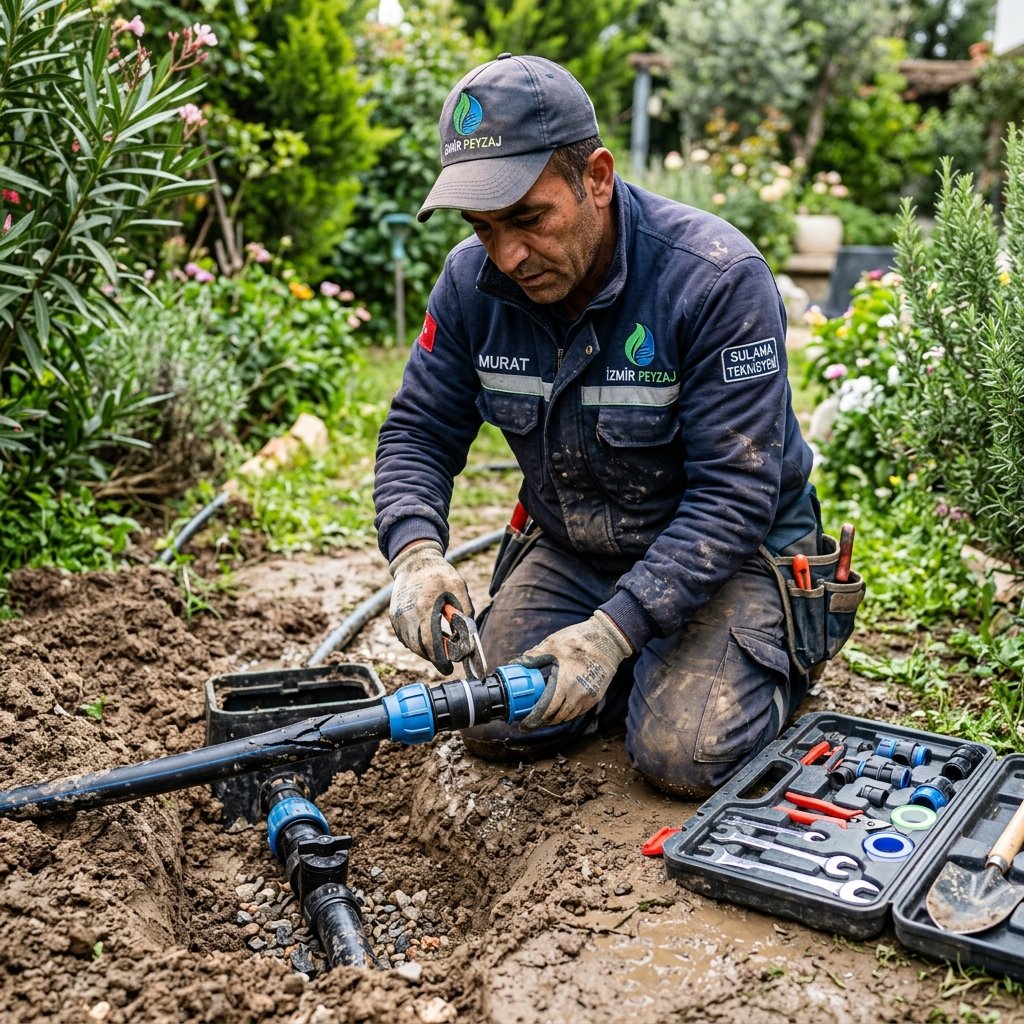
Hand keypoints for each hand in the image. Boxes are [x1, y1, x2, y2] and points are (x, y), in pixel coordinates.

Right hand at [389, 541, 472, 673]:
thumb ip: (464, 611)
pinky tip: (427, 634)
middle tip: (448, 658)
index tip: (449, 668)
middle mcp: (408, 614)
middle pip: (420, 648)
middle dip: (435, 657)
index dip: (441, 659)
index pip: (431, 642)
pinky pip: (405, 637)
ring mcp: (398, 616)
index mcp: (425, 607)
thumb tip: (467, 636)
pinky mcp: (393, 616)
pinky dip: (416, 642)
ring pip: (412, 645)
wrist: (414, 561)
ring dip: (426, 650)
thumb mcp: (458, 587)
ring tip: (439, 643)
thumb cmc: (439, 574)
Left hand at [519, 611, 631, 728]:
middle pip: (558, 717)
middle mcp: (578, 694)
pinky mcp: (596, 695)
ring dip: (557, 718)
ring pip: (570, 716)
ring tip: (545, 716)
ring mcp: (589, 696)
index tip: (525, 723)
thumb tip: (517, 662)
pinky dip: (569, 713)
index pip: (547, 710)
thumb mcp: (553, 644)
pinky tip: (561, 708)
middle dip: (544, 721)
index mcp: (565, 683)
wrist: (608, 639)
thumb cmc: (579, 640)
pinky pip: (580, 710)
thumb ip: (534, 656)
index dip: (535, 718)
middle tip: (532, 719)